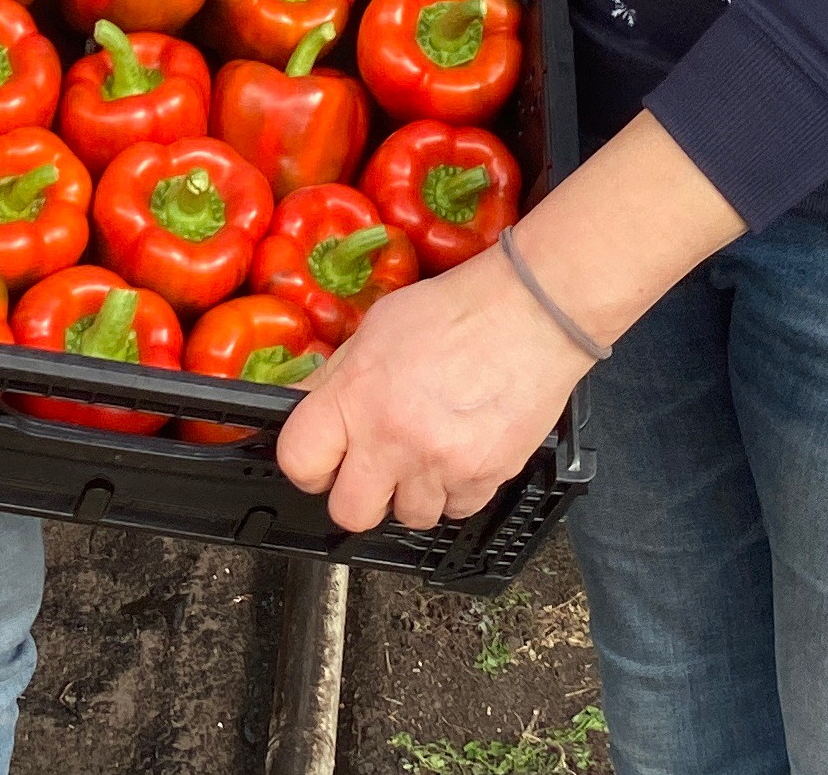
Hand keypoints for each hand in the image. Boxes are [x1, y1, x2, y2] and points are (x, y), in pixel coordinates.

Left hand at [277, 240, 586, 532]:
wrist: (528, 313)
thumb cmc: (453, 311)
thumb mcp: (375, 329)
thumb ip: (338, 378)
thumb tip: (308, 409)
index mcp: (356, 396)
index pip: (298, 462)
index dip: (308, 465)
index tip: (322, 460)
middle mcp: (392, 439)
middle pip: (350, 513)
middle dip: (359, 493)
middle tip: (374, 466)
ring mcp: (440, 466)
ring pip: (409, 516)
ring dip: (414, 491)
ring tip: (428, 449)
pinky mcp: (484, 480)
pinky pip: (456, 509)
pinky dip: (456, 488)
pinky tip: (461, 449)